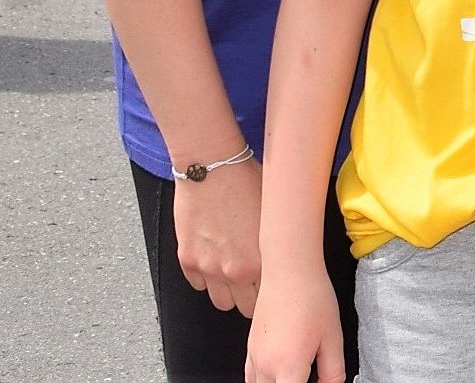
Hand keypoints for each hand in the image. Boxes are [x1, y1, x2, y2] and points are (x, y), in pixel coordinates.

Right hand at [173, 157, 263, 314]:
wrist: (211, 166)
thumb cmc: (247, 181)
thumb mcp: (274, 212)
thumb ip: (277, 244)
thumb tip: (287, 258)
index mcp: (262, 260)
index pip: (270, 298)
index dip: (273, 291)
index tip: (273, 284)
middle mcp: (235, 271)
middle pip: (245, 308)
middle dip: (251, 296)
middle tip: (253, 280)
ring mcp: (208, 268)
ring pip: (221, 302)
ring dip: (228, 291)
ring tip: (232, 271)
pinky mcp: (187, 260)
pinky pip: (198, 284)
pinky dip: (205, 276)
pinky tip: (213, 256)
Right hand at [243, 254, 345, 381]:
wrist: (290, 269)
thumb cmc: (311, 297)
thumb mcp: (334, 337)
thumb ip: (333, 372)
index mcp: (288, 367)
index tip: (316, 381)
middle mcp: (266, 367)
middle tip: (312, 374)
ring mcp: (254, 358)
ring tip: (300, 371)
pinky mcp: (249, 349)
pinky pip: (252, 378)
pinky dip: (267, 380)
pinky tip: (284, 368)